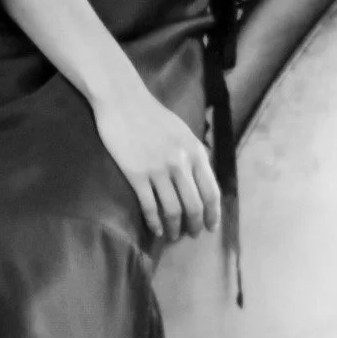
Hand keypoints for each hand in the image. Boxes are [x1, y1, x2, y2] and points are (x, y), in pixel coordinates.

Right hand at [92, 76, 221, 242]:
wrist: (122, 101)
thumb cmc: (152, 115)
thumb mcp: (183, 133)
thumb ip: (193, 156)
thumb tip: (200, 182)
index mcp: (196, 152)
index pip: (211, 192)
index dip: (213, 214)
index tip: (212, 227)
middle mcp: (180, 163)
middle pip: (194, 206)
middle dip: (195, 225)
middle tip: (193, 234)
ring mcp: (158, 170)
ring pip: (173, 210)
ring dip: (175, 228)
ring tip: (173, 236)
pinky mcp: (136, 174)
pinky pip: (149, 206)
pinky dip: (155, 222)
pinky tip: (156, 229)